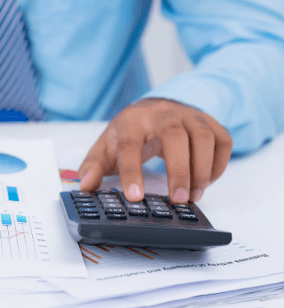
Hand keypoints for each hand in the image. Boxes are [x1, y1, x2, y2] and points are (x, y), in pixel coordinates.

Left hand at [78, 98, 232, 203]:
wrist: (154, 108)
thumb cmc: (130, 131)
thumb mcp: (106, 146)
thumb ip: (93, 166)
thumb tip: (85, 186)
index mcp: (132, 120)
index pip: (131, 144)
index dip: (132, 171)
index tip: (134, 197)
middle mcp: (163, 113)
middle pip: (175, 137)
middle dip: (178, 170)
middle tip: (178, 200)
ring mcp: (189, 115)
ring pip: (204, 138)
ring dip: (201, 170)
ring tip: (192, 196)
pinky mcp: (210, 122)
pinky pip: (223, 141)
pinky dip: (218, 165)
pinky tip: (205, 183)